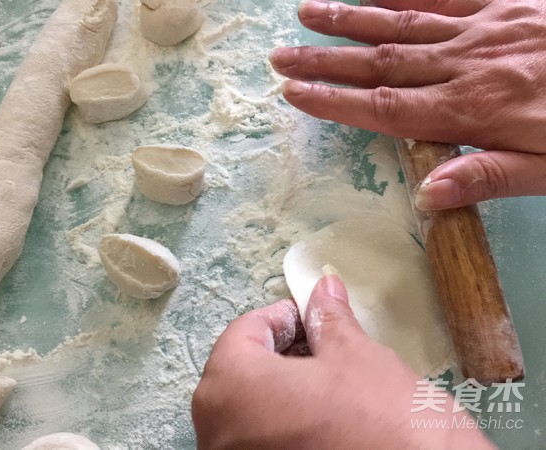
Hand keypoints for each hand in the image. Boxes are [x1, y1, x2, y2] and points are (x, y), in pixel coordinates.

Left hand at [192, 274, 493, 448]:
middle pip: (241, 370)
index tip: (314, 318)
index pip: (244, 331)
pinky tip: (322, 420)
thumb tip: (322, 288)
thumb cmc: (381, 421)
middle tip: (323, 348)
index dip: (284, 318)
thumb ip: (328, 318)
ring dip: (283, 387)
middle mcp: (217, 429)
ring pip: (249, 407)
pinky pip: (259, 437)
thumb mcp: (355, 357)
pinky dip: (282, 421)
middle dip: (282, 352)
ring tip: (328, 384)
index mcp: (231, 386)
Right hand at [269, 0, 545, 208]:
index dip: (334, 101)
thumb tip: (427, 195)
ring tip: (308, 13)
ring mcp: (483, 28)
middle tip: (280, 56)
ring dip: (350, 19)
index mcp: (471, 111)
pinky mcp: (506, 4)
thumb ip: (489, 176)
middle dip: (324, 60)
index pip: (384, 107)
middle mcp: (465, 65)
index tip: (293, 93)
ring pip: (402, 22)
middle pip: (379, 62)